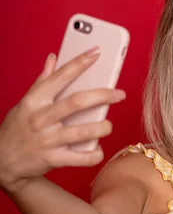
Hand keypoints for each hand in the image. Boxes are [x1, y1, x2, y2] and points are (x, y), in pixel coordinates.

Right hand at [0, 50, 125, 192]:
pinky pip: (81, 158)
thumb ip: (42, 82)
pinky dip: (95, 154)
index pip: (60, 77)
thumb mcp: (25, 102)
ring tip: (108, 125)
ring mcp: (47, 140)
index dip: (80, 63)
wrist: (1, 161)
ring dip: (103, 127)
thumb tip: (53, 58)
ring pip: (84, 131)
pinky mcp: (53, 159)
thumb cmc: (17, 128)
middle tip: (120, 94)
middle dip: (103, 95)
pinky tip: (98, 149)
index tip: (97, 52)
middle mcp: (41, 118)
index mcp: (35, 101)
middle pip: (77, 102)